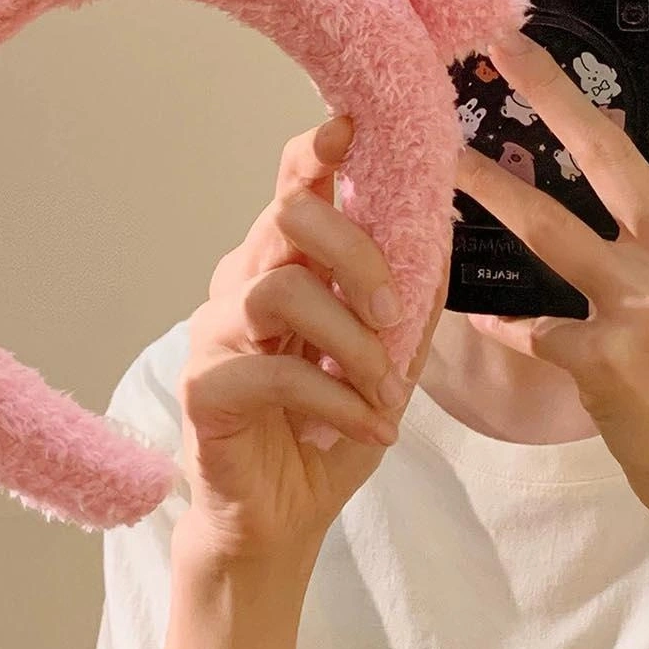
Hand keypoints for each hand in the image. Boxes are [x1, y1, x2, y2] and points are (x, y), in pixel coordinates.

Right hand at [176, 115, 447, 570]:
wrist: (281, 519)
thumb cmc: (328, 428)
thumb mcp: (387, 358)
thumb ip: (410, 297)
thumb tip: (443, 228)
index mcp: (286, 262)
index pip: (291, 186)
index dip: (316, 151)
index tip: (352, 129)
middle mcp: (242, 281)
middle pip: (287, 220)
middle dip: (355, 255)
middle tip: (393, 311)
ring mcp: (216, 331)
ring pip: (279, 290)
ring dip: (350, 339)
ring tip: (384, 389)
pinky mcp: (205, 386)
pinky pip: (273, 371)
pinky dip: (335, 399)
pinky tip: (366, 427)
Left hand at [453, 0, 648, 526]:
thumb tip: (621, 161)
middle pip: (610, 151)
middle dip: (549, 90)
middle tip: (497, 41)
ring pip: (548, 226)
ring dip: (486, 188)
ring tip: (440, 157)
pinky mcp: (608, 356)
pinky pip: (529, 320)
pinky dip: (498, 317)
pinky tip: (471, 311)